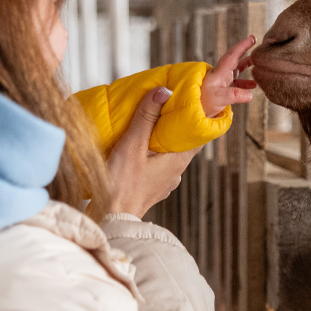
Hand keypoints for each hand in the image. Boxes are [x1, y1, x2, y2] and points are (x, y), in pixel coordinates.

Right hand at [106, 87, 198, 217]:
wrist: (111, 220)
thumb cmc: (121, 185)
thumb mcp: (133, 145)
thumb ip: (146, 117)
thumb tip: (164, 91)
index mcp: (178, 159)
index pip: (199, 132)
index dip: (199, 115)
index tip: (196, 98)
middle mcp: (176, 170)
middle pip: (184, 140)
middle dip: (178, 122)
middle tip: (169, 102)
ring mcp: (165, 180)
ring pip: (170, 151)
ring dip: (163, 136)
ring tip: (150, 120)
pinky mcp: (152, 186)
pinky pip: (158, 163)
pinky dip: (153, 150)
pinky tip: (139, 145)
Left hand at [201, 35, 256, 118]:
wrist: (191, 109)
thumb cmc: (203, 102)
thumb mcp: (219, 98)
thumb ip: (235, 95)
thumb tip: (250, 94)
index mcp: (220, 72)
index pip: (233, 55)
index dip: (243, 45)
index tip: (252, 38)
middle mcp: (221, 74)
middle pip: (235, 59)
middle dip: (245, 51)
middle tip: (254, 43)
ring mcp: (221, 82)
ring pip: (236, 70)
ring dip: (246, 66)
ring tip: (257, 65)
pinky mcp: (222, 90)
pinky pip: (236, 83)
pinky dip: (245, 83)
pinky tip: (252, 87)